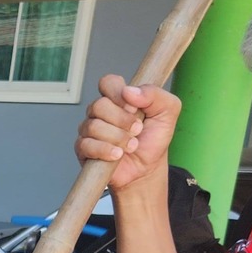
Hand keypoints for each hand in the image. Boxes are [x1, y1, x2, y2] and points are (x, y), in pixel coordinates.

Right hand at [76, 76, 180, 191]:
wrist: (147, 169)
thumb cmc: (154, 140)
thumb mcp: (168, 111)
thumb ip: (155, 94)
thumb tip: (129, 91)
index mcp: (119, 98)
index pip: (107, 83)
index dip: (117, 92)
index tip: (132, 106)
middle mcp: (101, 111)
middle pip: (99, 105)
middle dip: (122, 120)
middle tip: (137, 130)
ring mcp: (90, 129)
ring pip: (94, 126)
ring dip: (118, 138)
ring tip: (131, 145)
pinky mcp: (83, 149)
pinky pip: (87, 145)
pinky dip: (106, 150)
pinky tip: (117, 155)